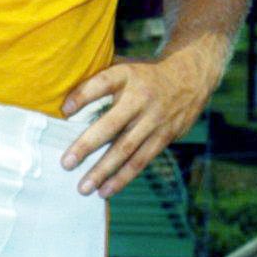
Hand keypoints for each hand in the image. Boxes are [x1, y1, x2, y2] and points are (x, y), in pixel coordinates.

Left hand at [60, 54, 211, 197]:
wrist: (191, 76)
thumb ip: (100, 80)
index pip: (103, 83)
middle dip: (88, 145)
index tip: (65, 110)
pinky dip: (124, 177)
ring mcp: (155, 119)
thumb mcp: (125, 66)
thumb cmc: (145, 75)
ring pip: (126, 148)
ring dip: (104, 170)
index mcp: (127, 75)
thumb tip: (65, 99)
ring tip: (84, 187)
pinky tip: (106, 190)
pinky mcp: (165, 136)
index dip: (84, 95)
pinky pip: (142, 160)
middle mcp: (141, 98)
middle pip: (111, 124)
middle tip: (66, 164)